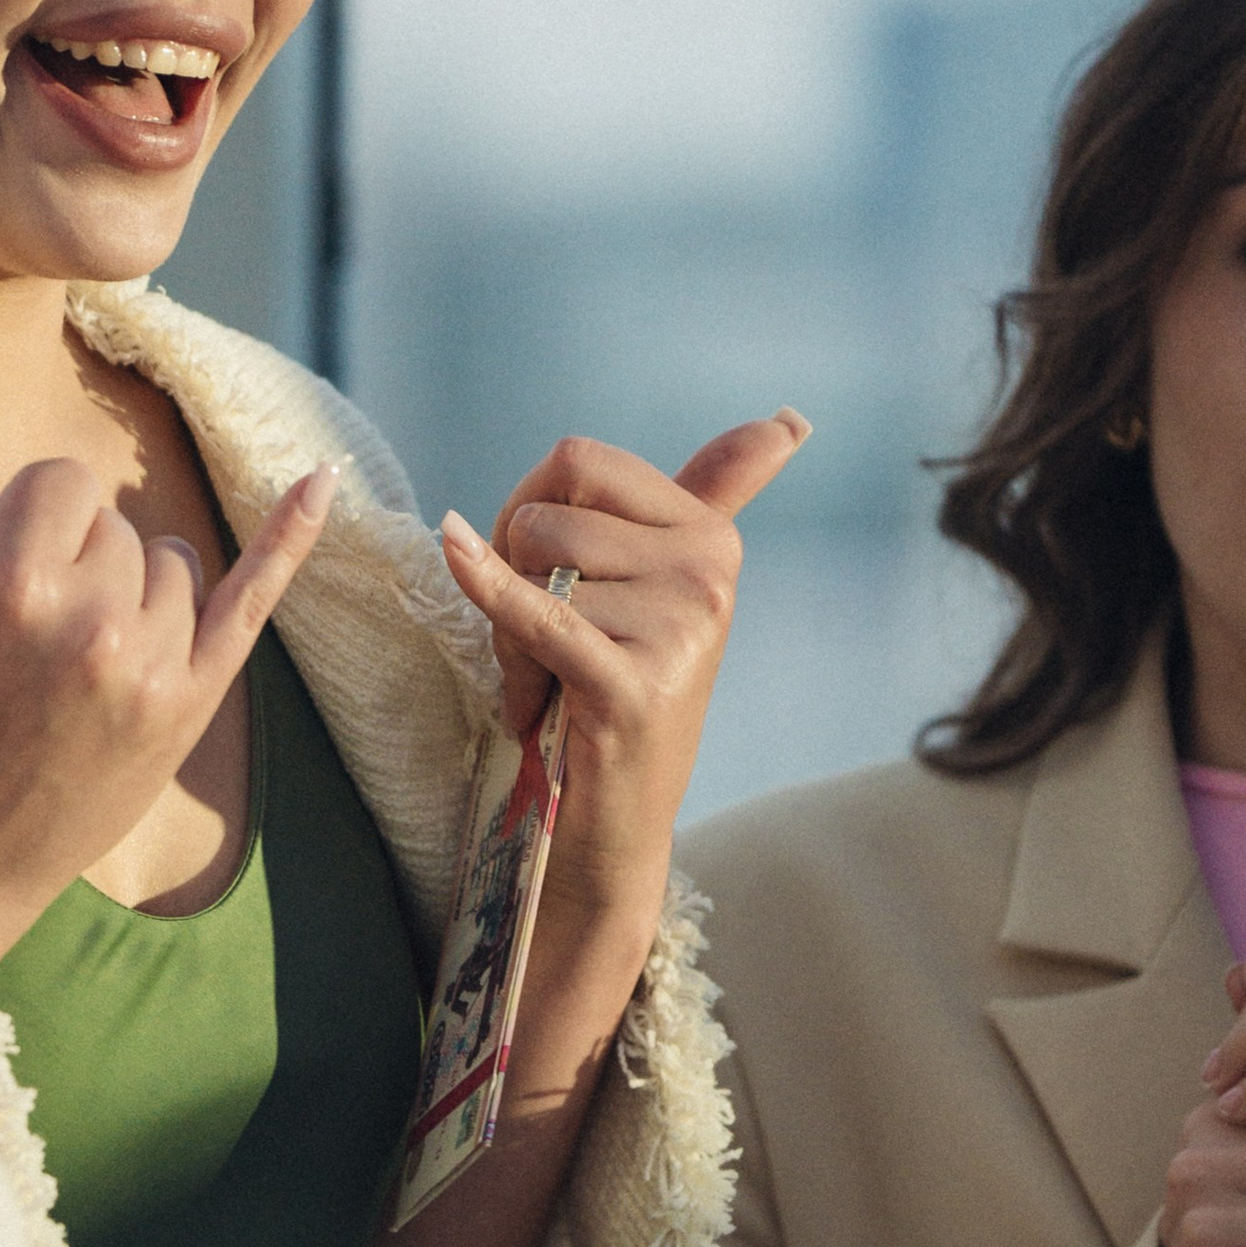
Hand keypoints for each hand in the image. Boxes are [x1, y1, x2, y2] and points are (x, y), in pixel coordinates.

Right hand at [0, 445, 330, 973]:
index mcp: (12, 588)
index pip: (62, 482)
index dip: (34, 518)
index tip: (8, 568)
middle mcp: (93, 620)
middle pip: (117, 526)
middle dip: (79, 560)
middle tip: (32, 637)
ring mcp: (151, 664)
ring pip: (171, 563)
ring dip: (135, 588)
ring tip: (80, 657)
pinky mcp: (191, 703)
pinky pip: (250, 599)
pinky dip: (288, 539)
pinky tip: (322, 481)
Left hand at [434, 412, 809, 953]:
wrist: (614, 825)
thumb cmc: (614, 693)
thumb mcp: (658, 585)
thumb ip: (715, 496)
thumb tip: (790, 421)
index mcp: (712, 536)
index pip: (578, 462)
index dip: (527, 507)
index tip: (537, 570)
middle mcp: (709, 573)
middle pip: (544, 515)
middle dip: (512, 573)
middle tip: (543, 645)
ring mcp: (679, 628)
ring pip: (529, 571)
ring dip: (508, 634)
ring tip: (549, 684)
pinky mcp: (635, 683)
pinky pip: (533, 615)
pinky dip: (486, 594)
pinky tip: (455, 555)